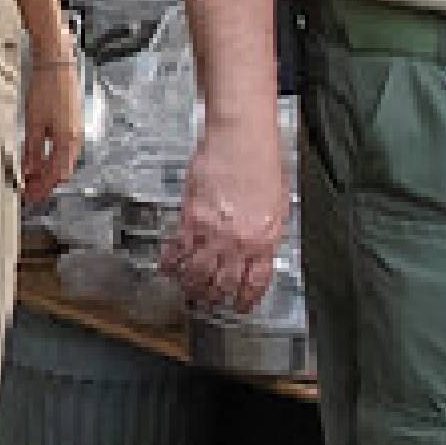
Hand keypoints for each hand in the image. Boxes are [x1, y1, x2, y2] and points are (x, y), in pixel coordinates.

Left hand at [21, 60, 83, 204]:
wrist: (56, 64)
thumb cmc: (47, 89)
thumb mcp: (33, 123)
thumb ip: (31, 149)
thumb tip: (28, 169)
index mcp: (68, 141)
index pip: (55, 174)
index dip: (42, 188)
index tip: (29, 197)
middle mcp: (75, 138)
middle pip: (61, 170)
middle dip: (44, 182)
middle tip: (28, 190)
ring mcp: (75, 131)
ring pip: (62, 160)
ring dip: (46, 170)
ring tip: (29, 176)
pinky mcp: (71, 123)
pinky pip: (62, 148)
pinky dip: (49, 157)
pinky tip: (37, 157)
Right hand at [161, 120, 289, 313]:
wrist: (242, 138)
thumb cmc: (262, 162)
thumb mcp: (277, 204)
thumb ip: (266, 231)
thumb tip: (260, 248)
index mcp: (264, 239)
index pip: (255, 282)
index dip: (246, 299)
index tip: (240, 306)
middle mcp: (238, 240)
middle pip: (223, 282)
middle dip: (215, 297)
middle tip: (208, 302)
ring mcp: (212, 230)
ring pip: (197, 271)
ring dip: (191, 285)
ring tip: (187, 291)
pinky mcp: (190, 216)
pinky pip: (177, 247)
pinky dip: (171, 261)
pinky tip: (168, 267)